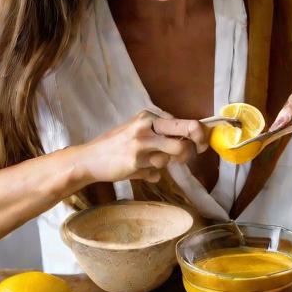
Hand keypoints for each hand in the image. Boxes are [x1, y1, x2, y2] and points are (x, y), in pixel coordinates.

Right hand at [78, 110, 208, 185]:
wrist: (89, 159)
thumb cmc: (115, 145)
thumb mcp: (137, 131)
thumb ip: (160, 134)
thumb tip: (189, 141)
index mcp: (148, 116)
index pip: (184, 122)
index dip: (199, 134)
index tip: (202, 143)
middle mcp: (147, 126)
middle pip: (187, 130)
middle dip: (197, 143)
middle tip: (198, 150)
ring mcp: (142, 144)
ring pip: (175, 155)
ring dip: (168, 162)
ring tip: (150, 161)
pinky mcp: (136, 162)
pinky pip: (157, 172)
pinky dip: (151, 174)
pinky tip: (137, 169)